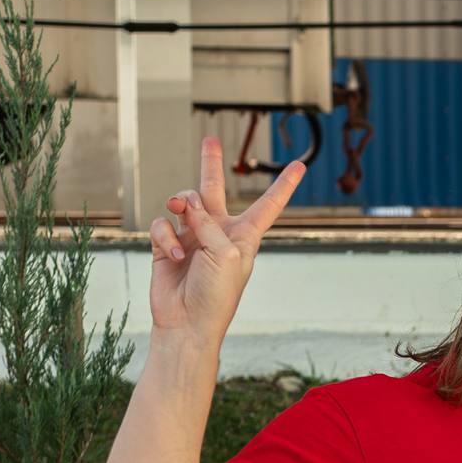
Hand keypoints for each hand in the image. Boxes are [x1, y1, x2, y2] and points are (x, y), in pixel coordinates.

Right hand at [149, 137, 305, 346]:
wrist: (187, 323)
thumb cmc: (216, 295)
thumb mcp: (225, 254)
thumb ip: (209, 222)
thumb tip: (186, 203)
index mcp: (245, 236)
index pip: (268, 205)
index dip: (284, 185)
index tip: (300, 165)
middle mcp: (218, 232)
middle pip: (214, 190)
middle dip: (210, 164)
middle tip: (209, 139)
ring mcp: (191, 237)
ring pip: (183, 202)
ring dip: (181, 204)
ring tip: (181, 213)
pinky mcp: (166, 245)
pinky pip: (162, 223)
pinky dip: (164, 235)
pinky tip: (170, 253)